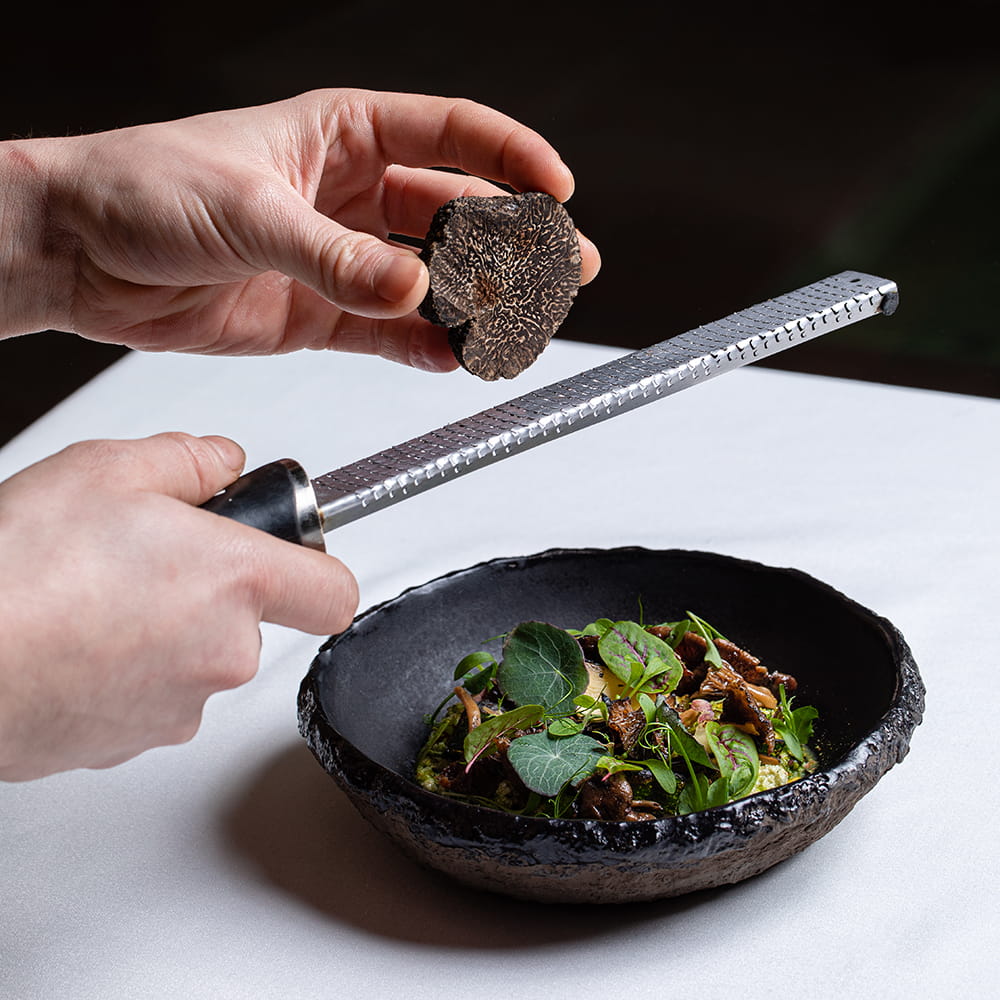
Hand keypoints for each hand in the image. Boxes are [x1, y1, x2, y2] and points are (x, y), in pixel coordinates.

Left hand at [0, 89, 600, 370]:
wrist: (82, 254)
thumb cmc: (144, 189)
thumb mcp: (247, 210)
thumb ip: (336, 258)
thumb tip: (414, 287)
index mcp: (342, 133)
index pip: (449, 133)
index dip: (512, 157)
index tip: (558, 188)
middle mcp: (351, 194)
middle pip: (456, 214)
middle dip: (514, 242)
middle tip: (564, 271)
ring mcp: (341, 258)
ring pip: (432, 280)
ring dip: (477, 304)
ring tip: (517, 328)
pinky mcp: (321, 313)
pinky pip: (390, 333)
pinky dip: (425, 348)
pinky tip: (457, 359)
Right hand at [0, 433, 357, 780]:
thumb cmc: (19, 570)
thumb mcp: (108, 469)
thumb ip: (188, 459)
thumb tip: (222, 463)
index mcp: (236, 580)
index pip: (334, 592)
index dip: (319, 571)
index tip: (297, 558)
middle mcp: (222, 652)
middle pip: (253, 619)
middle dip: (212, 589)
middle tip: (148, 559)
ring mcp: (178, 706)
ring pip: (197, 658)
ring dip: (165, 630)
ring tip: (97, 599)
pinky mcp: (131, 743)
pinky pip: (151, 696)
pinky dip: (126, 671)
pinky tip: (77, 642)